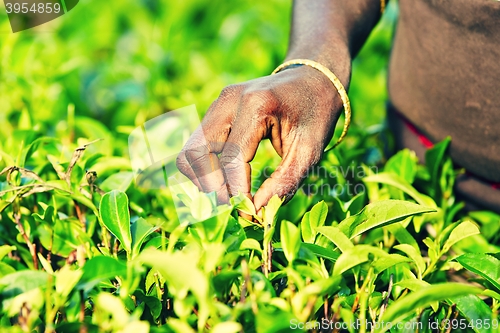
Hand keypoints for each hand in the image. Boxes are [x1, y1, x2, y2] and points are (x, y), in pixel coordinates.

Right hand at [176, 65, 344, 211]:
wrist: (312, 79)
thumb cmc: (315, 115)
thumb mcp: (311, 150)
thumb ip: (285, 182)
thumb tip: (255, 211)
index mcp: (256, 105)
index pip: (232, 158)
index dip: (237, 192)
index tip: (250, 214)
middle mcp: (229, 100)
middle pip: (197, 153)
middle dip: (212, 186)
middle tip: (234, 205)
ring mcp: (218, 102)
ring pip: (190, 151)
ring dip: (203, 179)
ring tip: (229, 193)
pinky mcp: (215, 109)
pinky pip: (197, 145)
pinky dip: (205, 168)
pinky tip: (227, 179)